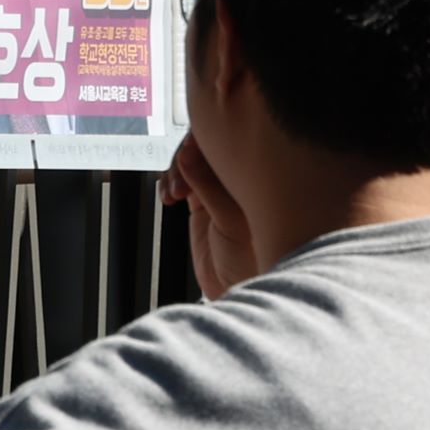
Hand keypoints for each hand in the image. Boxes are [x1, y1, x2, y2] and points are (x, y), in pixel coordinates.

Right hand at [162, 134, 257, 297]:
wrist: (237, 292)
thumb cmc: (250, 262)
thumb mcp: (232, 223)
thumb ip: (209, 187)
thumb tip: (186, 154)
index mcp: (261, 173)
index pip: (235, 138)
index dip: (208, 137)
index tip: (190, 150)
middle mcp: (242, 175)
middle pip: (210, 143)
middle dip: (188, 154)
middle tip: (180, 178)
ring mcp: (221, 187)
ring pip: (192, 159)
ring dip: (175, 170)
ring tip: (174, 194)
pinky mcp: (202, 201)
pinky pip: (181, 178)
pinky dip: (169, 182)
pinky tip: (168, 197)